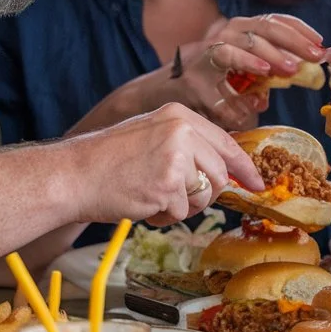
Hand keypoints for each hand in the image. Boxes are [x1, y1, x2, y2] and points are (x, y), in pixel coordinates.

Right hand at [71, 103, 264, 225]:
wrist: (73, 174)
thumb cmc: (109, 160)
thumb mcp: (153, 135)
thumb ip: (189, 145)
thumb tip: (225, 168)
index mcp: (180, 115)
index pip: (227, 143)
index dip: (245, 167)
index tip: (257, 183)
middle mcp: (182, 131)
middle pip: (221, 175)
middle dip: (204, 194)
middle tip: (176, 197)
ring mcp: (176, 157)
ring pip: (203, 196)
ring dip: (181, 207)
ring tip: (152, 195)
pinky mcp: (167, 184)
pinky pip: (180, 212)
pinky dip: (162, 216)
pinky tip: (141, 202)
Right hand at [130, 14, 324, 130]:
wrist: (159, 96)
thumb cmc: (203, 86)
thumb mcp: (239, 80)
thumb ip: (261, 77)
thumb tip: (282, 83)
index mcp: (237, 31)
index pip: (272, 21)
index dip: (298, 28)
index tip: (320, 41)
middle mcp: (224, 33)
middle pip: (264, 26)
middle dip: (293, 40)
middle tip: (316, 55)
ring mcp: (208, 50)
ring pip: (245, 39)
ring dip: (272, 52)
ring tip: (293, 67)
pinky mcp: (197, 70)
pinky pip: (225, 62)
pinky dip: (245, 64)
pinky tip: (264, 71)